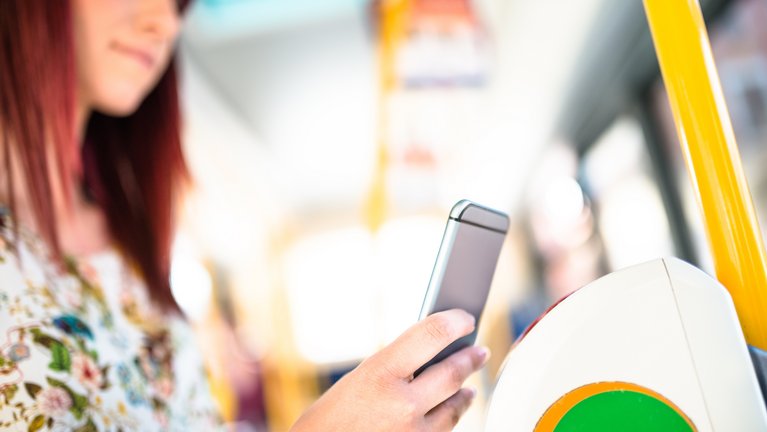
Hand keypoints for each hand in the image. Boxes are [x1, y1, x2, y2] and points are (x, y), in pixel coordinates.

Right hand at [290, 309, 489, 430]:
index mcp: (380, 373)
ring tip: (470, 384)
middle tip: (480, 351)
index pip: (430, 334)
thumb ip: (394, 367)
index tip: (465, 319)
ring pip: (455, 405)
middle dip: (471, 359)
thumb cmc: (328, 420)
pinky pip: (444, 430)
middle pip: (453, 372)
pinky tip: (454, 409)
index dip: (454, 322)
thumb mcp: (357, 381)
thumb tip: (429, 354)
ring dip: (465, 392)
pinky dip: (450, 416)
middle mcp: (402, 403)